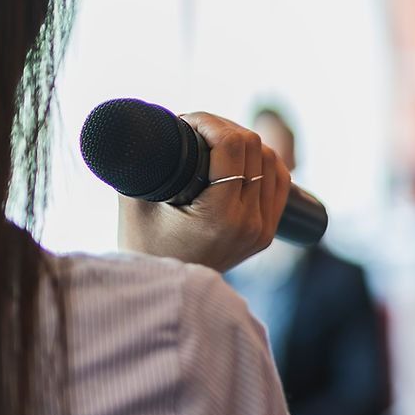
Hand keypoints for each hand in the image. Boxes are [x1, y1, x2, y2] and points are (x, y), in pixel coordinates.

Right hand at [117, 113, 292, 272]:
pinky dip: (264, 161)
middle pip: (254, 147)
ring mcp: (261, 229)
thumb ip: (138, 165)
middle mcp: (249, 223)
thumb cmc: (142, 249)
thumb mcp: (134, 203)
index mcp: (219, 216)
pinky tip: (243, 155)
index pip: (232, 146)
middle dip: (223, 127)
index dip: (209, 121)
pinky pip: (280, 182)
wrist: (162, 293)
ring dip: (245, 142)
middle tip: (196, 129)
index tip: (186, 121)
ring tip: (214, 141)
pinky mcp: (266, 233)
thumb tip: (140, 127)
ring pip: (271, 160)